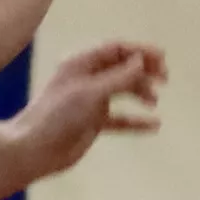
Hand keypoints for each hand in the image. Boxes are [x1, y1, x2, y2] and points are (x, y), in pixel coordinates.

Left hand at [11, 41, 166, 178]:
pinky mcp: (92, 122)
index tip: (162, 60)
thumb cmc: (58, 116)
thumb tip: (141, 60)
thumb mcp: (91, 93)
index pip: (116, 49)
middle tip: (164, 79)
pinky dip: (136, 120)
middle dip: (144, 71)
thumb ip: (119, 77)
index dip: (140, 52)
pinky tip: (154, 126)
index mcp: (81, 63)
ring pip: (122, 91)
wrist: (35, 149)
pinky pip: (120, 118)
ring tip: (153, 102)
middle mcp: (86, 78)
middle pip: (122, 68)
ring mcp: (90, 100)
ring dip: (140, 93)